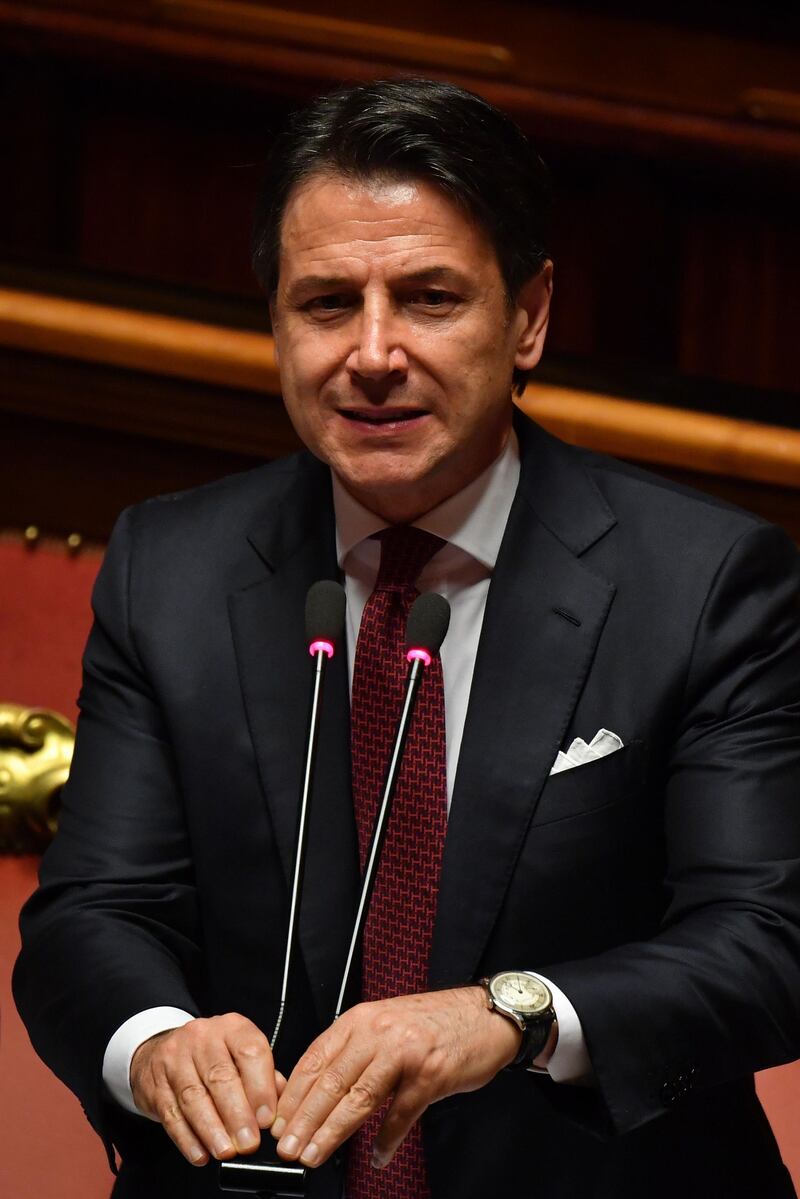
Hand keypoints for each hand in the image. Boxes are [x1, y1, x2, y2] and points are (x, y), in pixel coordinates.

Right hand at [130, 1013, 282, 1166]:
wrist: (163, 1050)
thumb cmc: (213, 1056)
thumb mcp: (241, 1055)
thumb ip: (265, 1077)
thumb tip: (281, 1106)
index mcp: (232, 1027)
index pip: (250, 1052)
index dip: (260, 1087)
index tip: (267, 1119)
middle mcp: (202, 1037)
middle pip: (220, 1077)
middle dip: (236, 1114)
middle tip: (248, 1143)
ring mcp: (175, 1058)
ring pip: (193, 1097)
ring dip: (211, 1130)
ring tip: (226, 1151)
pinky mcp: (155, 1083)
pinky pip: (171, 1114)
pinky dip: (187, 1138)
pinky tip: (200, 1154)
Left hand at [270, 987, 519, 1169]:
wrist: (484, 1015)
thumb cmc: (432, 1024)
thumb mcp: (384, 1026)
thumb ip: (353, 1052)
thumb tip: (318, 1095)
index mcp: (361, 1019)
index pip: (315, 1059)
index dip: (293, 1094)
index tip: (277, 1123)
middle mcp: (378, 1031)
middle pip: (331, 1081)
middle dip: (304, 1119)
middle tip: (286, 1148)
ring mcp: (405, 1052)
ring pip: (359, 1098)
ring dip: (332, 1132)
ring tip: (314, 1155)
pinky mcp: (431, 1073)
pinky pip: (402, 1113)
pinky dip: (387, 1139)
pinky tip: (377, 1156)